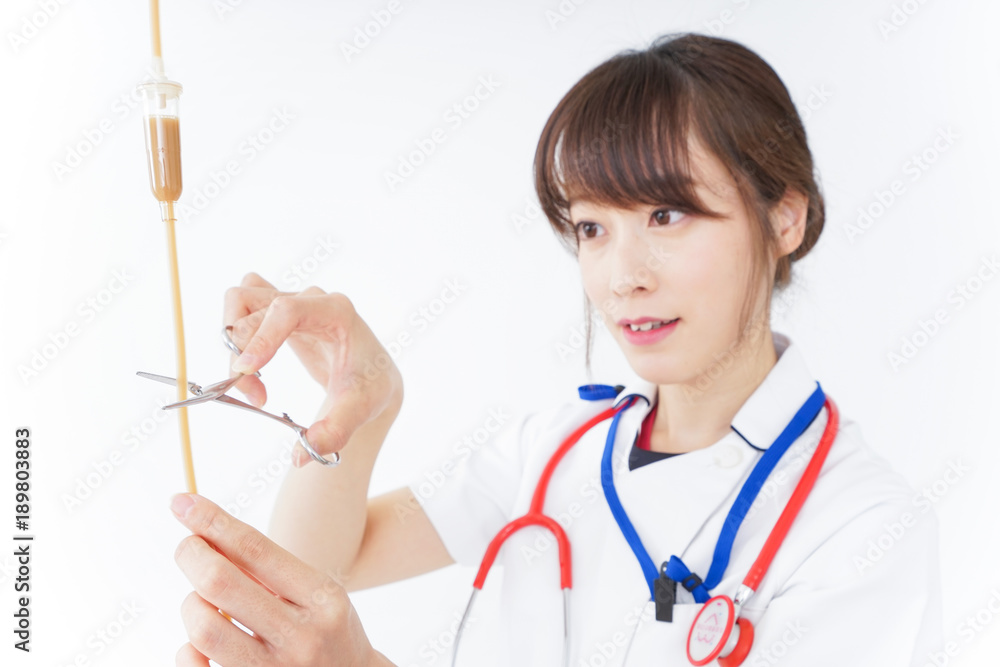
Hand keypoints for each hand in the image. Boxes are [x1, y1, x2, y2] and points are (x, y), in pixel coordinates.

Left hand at [171, 492, 394, 665]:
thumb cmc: (325, 631)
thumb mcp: (315, 595)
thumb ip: (268, 571)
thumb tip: (207, 535)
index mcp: (322, 598)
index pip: (256, 549)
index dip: (213, 521)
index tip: (183, 502)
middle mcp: (302, 636)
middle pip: (220, 583)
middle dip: (192, 555)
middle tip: (187, 547)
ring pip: (203, 628)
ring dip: (191, 605)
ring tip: (201, 601)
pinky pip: (195, 666)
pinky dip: (187, 650)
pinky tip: (198, 643)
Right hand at [223, 272, 402, 465]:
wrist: (373, 377)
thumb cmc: (371, 386)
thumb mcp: (359, 410)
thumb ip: (334, 431)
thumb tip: (300, 456)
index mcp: (336, 312)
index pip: (288, 310)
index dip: (262, 337)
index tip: (246, 372)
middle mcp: (312, 299)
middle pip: (254, 309)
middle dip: (243, 355)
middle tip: (255, 398)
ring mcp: (293, 301)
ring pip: (240, 300)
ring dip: (233, 341)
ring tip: (251, 382)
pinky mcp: (279, 312)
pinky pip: (243, 305)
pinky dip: (236, 333)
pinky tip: (254, 366)